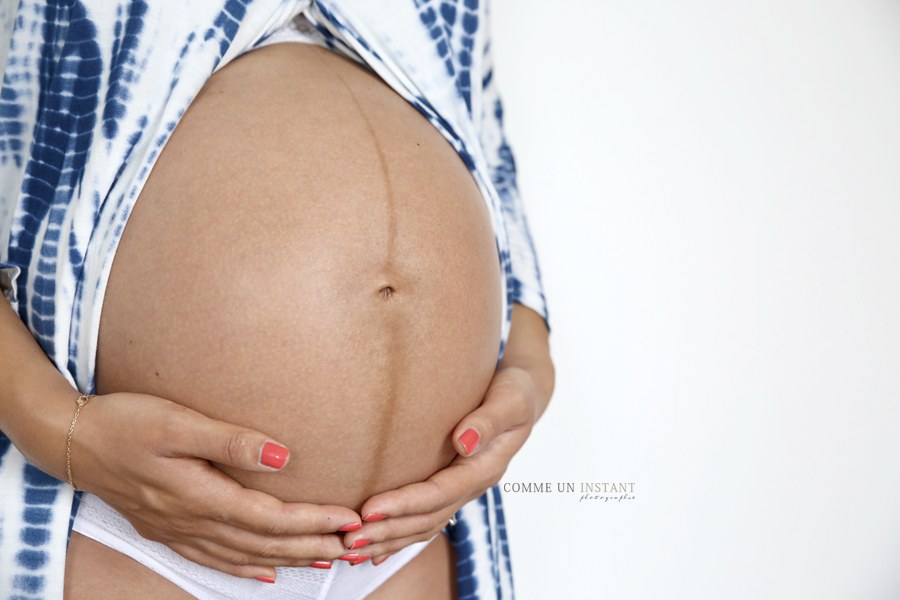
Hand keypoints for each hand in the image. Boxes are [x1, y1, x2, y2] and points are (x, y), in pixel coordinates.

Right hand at [71, 392, 361, 579]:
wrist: (72, 441)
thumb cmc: (127, 423)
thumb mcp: (178, 423)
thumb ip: (231, 441)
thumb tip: (284, 456)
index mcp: (200, 496)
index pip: (271, 518)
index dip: (314, 521)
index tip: (350, 519)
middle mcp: (192, 521)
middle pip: (264, 543)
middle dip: (312, 546)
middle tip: (354, 547)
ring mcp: (178, 530)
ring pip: (244, 555)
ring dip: (287, 560)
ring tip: (325, 561)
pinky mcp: (167, 528)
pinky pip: (214, 559)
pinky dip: (244, 568)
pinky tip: (264, 573)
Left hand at [343, 304, 553, 563]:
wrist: (520, 395)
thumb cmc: (514, 391)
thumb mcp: (511, 398)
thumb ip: (489, 419)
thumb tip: (464, 441)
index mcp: (486, 466)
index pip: (440, 492)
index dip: (405, 504)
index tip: (369, 509)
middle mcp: (473, 485)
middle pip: (428, 518)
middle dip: (389, 531)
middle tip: (350, 540)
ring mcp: (462, 490)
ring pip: (425, 526)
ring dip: (389, 539)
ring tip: (352, 550)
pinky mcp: (451, 487)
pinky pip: (425, 520)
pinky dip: (399, 536)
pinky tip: (375, 547)